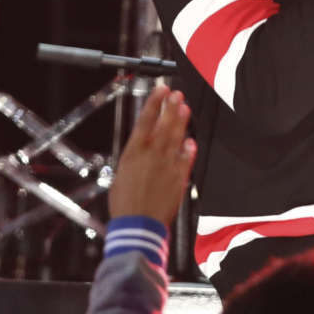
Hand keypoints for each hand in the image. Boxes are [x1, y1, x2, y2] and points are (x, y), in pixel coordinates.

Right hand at [108, 87, 196, 225]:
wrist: (138, 224)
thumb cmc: (125, 203)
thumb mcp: (121, 174)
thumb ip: (135, 158)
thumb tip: (141, 150)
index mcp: (134, 152)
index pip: (146, 120)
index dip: (155, 103)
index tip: (161, 89)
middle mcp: (152, 154)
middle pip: (164, 124)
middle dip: (171, 106)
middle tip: (177, 93)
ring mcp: (168, 165)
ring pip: (177, 137)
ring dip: (181, 121)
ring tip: (185, 108)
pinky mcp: (179, 178)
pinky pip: (186, 159)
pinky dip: (189, 149)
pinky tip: (191, 141)